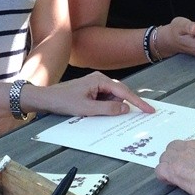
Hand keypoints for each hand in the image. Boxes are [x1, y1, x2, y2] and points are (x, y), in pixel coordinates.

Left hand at [25, 73, 153, 115]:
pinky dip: (109, 106)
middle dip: (130, 104)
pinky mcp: (91, 90)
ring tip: (116, 115)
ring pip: (113, 96)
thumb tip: (125, 109)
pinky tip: (107, 113)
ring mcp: (95, 84)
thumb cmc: (62, 100)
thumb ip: (108, 109)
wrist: (46, 98)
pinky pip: (105, 98)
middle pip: (121, 93)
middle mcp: (99, 79)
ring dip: (116, 106)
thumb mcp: (87, 109)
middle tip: (142, 114)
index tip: (149, 109)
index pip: (124, 92)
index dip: (138, 102)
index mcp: (100, 80)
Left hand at [156, 134, 194, 194]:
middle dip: (176, 157)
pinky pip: (160, 170)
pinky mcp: (173, 169)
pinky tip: (170, 182)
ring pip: (166, 157)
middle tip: (182, 169)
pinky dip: (163, 176)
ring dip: (169, 166)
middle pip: (175, 147)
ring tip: (176, 177)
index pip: (193, 145)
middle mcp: (192, 145)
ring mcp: (181, 156)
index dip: (191, 155)